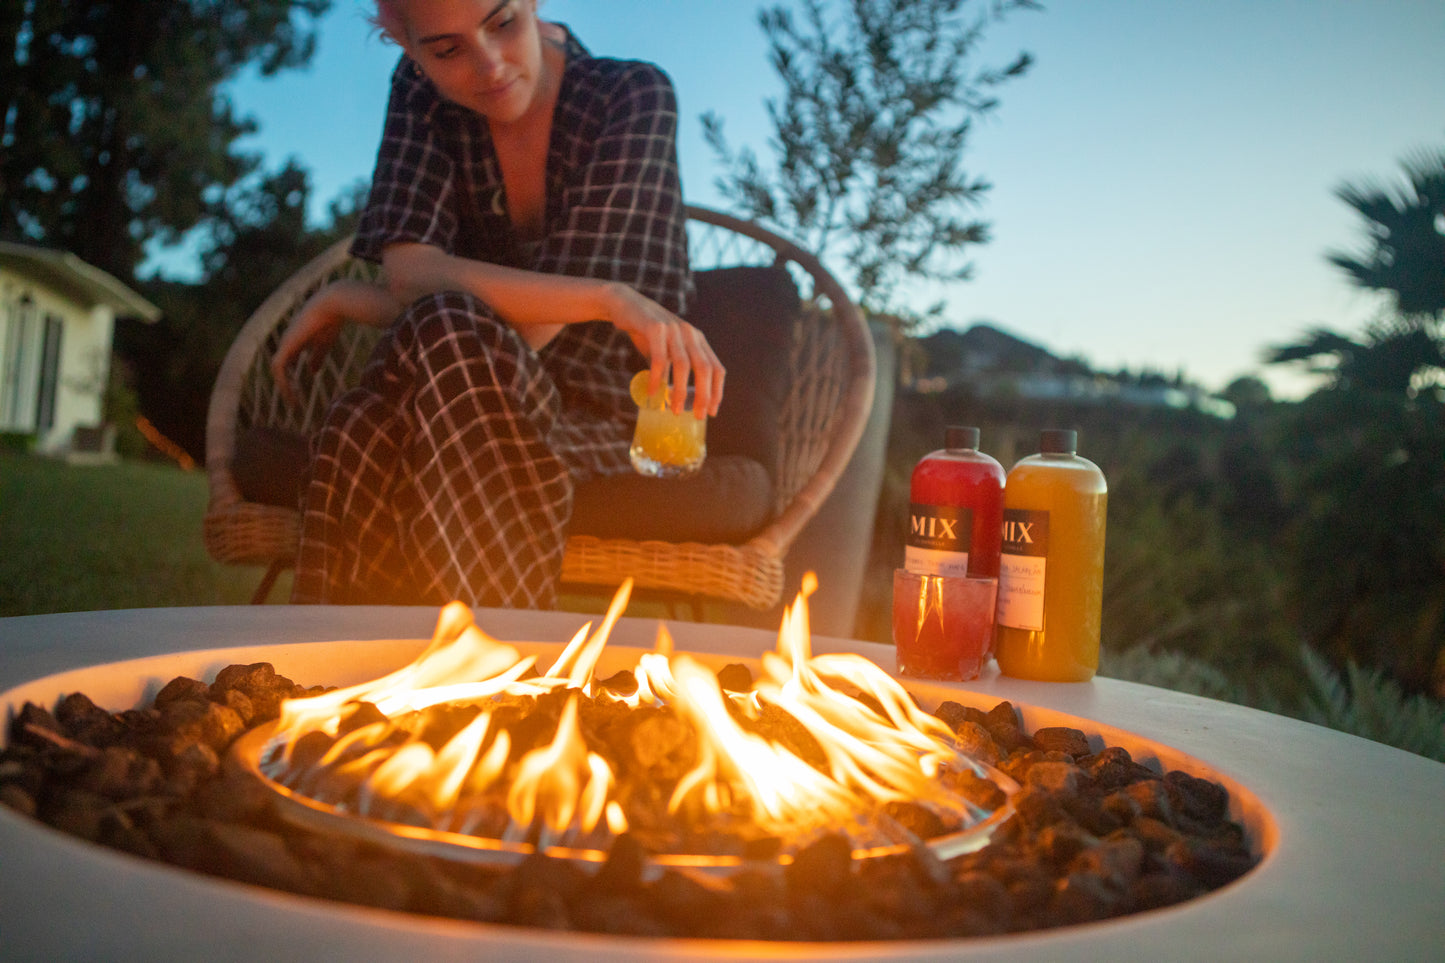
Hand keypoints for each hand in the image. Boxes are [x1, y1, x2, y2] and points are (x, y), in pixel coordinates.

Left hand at [270, 280, 397, 407]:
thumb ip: (317, 356)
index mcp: (297, 338)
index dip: (292, 374)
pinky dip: (284, 382)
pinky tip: (292, 392)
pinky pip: (279, 368)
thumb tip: (311, 372)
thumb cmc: (333, 319)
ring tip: (294, 402)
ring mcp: (286, 342)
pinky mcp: (287, 345)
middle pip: (281, 364)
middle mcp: (289, 340)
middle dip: (285, 384)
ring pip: (278, 368)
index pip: (289, 358)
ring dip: (284, 386)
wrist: (332, 304)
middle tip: (294, 402)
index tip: (299, 390)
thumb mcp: (324, 343)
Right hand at [602, 282, 724, 417]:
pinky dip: (658, 378)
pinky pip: (659, 358)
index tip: (711, 411)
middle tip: (698, 416)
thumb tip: (678, 399)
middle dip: (704, 395)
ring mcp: (673, 329)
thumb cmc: (647, 332)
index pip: (716, 368)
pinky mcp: (655, 327)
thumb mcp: (667, 350)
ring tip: (675, 410)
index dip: (717, 391)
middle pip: (704, 368)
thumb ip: (674, 369)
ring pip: (683, 364)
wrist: (625, 304)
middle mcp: (690, 333)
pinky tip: (653, 393)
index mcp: (697, 340)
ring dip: (680, 390)